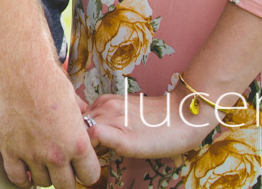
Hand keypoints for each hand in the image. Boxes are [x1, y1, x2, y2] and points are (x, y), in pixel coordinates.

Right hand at [0, 58, 101, 187]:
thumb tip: (84, 119)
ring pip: (42, 182)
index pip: (89, 176)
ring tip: (42, 164)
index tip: (80, 167)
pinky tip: (25, 172)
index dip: (85, 172)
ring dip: (43, 175)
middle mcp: (56, 154)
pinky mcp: (9, 149)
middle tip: (61, 168)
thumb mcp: (73, 100)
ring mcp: (31, 154)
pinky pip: (17, 177)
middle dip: (66, 178)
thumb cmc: (48, 78)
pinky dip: (23, 179)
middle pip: (66, 185)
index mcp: (77, 143)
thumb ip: (79, 118)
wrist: (20, 67)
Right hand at [84, 92, 222, 159]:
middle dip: (78, 138)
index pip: (76, 131)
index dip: (75, 146)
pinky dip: (95, 123)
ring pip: (86, 117)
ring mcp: (110, 101)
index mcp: (104, 114)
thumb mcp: (131, 145)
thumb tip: (79, 137)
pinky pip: (97, 112)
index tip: (81, 161)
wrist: (185, 115)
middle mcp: (104, 104)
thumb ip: (102, 137)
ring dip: (84, 131)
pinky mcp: (118, 100)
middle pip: (79, 123)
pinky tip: (104, 133)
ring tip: (92, 147)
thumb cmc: (162, 137)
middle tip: (85, 157)